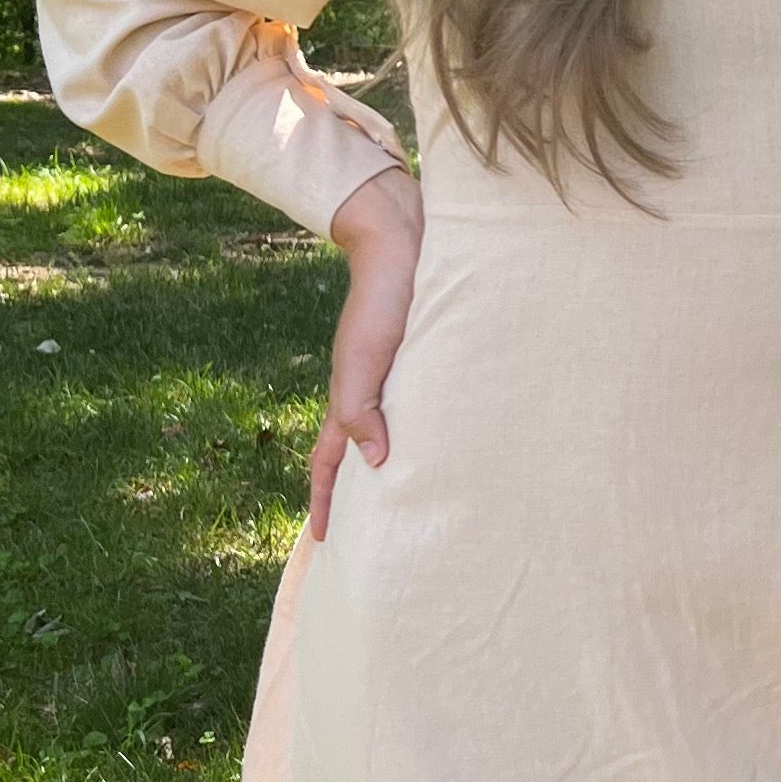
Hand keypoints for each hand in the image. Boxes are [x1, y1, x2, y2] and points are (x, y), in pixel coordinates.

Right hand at [308, 161, 423, 540]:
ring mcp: (400, 378)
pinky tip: (455, 448)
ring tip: (419, 504)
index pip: (330, 461)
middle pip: (362, 455)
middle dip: (363, 496)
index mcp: (351, 396)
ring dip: (402, 469)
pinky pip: (426, 410)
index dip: (325, 501)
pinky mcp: (429, 361)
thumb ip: (360, 409)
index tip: (324, 541)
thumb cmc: (384, 299)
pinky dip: (432, 435)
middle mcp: (374, 392)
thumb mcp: (364, 357)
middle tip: (376, 537)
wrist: (408, 240)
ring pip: (396, 435)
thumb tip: (374, 464)